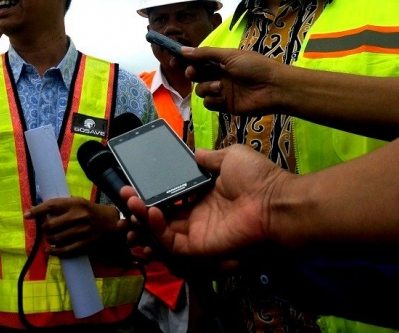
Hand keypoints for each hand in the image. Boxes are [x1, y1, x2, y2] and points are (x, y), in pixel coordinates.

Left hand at [25, 197, 119, 256]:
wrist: (110, 221)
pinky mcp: (85, 243)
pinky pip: (65, 250)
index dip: (37, 211)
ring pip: (56, 239)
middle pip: (50, 225)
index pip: (51, 206)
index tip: (27, 215)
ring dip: (49, 239)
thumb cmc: (89, 209)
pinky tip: (50, 250)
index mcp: (75, 203)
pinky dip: (55, 252)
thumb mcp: (77, 201)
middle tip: (46, 228)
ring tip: (50, 237)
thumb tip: (39, 210)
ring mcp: (81, 231)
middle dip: (45, 228)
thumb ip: (61, 205)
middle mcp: (77, 216)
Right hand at [122, 145, 288, 256]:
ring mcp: (196, 232)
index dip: (151, 193)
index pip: (169, 197)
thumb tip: (194, 152)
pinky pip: (170, 242)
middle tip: (124, 195)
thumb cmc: (257, 177)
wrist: (274, 199)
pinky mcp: (198, 246)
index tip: (135, 184)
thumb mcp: (229, 157)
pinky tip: (149, 211)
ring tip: (130, 203)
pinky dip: (156, 230)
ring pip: (160, 231)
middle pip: (159, 216)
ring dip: (142, 218)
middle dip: (138, 208)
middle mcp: (196, 215)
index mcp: (202, 195)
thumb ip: (208, 157)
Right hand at [181, 46, 283, 114]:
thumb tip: (183, 50)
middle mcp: (220, 75)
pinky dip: (213, 100)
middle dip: (192, 73)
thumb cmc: (255, 66)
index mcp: (221, 61)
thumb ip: (205, 54)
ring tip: (219, 87)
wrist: (273, 88)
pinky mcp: (225, 106)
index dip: (186, 60)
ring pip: (200, 90)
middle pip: (196, 75)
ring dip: (206, 88)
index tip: (174, 60)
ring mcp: (222, 91)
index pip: (198, 60)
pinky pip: (209, 104)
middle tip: (193, 72)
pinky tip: (223, 97)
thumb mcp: (229, 55)